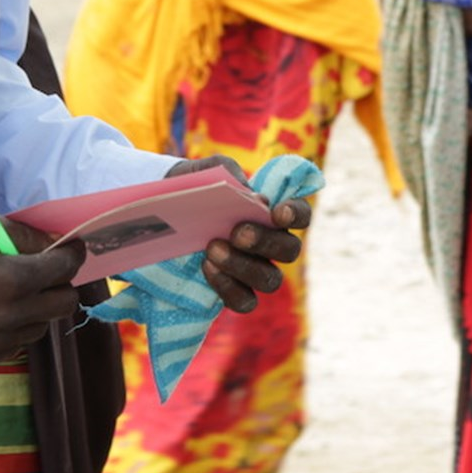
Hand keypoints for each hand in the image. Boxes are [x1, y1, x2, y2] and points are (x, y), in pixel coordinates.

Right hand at [0, 211, 85, 368]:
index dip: (72, 255)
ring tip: (11, 290)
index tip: (71, 249)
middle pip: (63, 305)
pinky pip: (14, 345)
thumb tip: (54, 240)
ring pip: (40, 327)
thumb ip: (21, 234)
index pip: (64, 270)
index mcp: (10, 280)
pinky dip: (12, 328)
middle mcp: (7, 317)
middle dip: (59, 284)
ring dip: (36, 308)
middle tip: (43, 270)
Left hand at [169, 154, 310, 311]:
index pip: (301, 215)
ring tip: (213, 249)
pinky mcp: (237, 291)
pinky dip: (228, 287)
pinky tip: (208, 267)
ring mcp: (258, 271)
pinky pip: (245, 300)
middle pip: (290, 250)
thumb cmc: (198, 188)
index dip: (297, 214)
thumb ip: (227, 172)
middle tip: (237, 232)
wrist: (170, 214)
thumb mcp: (207, 172)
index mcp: (274, 213)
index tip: (278, 212)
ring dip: (243, 266)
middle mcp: (274, 244)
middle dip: (265, 241)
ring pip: (271, 279)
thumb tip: (247, 193)